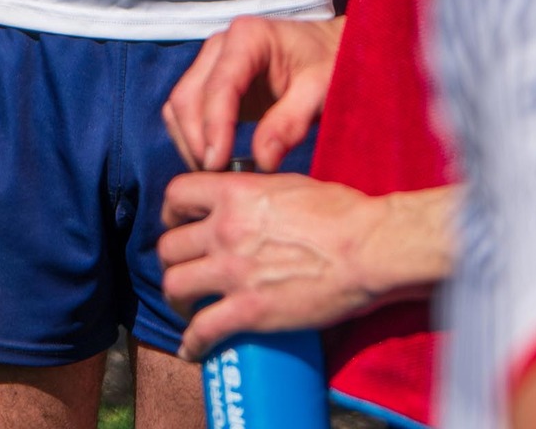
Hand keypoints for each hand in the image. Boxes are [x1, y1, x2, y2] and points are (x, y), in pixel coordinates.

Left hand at [159, 170, 383, 359]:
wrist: (367, 248)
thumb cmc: (340, 212)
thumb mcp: (286, 185)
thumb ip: (256, 193)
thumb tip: (250, 203)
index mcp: (234, 192)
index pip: (176, 195)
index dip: (172, 213)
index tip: (179, 226)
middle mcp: (225, 229)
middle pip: (169, 246)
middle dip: (173, 260)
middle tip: (185, 270)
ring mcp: (234, 270)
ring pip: (175, 284)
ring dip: (177, 298)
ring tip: (187, 307)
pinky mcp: (250, 310)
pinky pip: (203, 329)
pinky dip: (192, 342)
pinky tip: (192, 349)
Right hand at [162, 15, 342, 171]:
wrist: (332, 49)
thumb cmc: (331, 64)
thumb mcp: (321, 91)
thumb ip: (290, 123)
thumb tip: (261, 160)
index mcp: (248, 37)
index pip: (219, 86)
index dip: (214, 128)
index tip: (218, 166)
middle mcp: (221, 45)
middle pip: (188, 96)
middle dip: (197, 141)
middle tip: (218, 179)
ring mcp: (212, 62)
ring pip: (180, 105)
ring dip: (191, 142)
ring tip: (218, 174)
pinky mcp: (212, 81)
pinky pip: (188, 111)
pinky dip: (195, 137)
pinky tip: (217, 160)